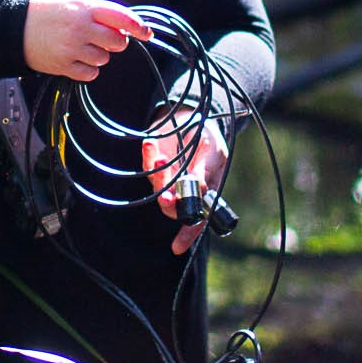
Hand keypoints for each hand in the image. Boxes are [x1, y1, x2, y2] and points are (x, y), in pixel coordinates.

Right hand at [22, 0, 150, 83]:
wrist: (12, 25)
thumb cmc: (42, 10)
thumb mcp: (71, 0)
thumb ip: (96, 10)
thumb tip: (122, 24)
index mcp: (84, 7)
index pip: (121, 17)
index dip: (137, 27)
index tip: (146, 33)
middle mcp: (80, 27)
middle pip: (117, 42)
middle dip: (115, 42)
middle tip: (102, 38)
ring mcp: (72, 47)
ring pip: (104, 58)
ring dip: (98, 55)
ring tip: (80, 46)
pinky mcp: (63, 65)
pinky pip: (90, 73)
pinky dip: (88, 69)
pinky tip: (75, 59)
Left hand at [143, 111, 230, 255]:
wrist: (192, 114)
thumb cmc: (209, 137)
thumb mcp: (214, 152)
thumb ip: (205, 170)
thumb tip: (197, 189)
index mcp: (204, 191)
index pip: (196, 219)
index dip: (187, 235)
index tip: (177, 248)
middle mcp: (183, 189)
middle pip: (171, 207)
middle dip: (168, 203)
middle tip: (166, 196)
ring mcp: (167, 178)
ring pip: (158, 188)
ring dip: (157, 176)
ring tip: (161, 155)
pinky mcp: (153, 164)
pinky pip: (148, 166)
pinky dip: (148, 156)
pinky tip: (151, 143)